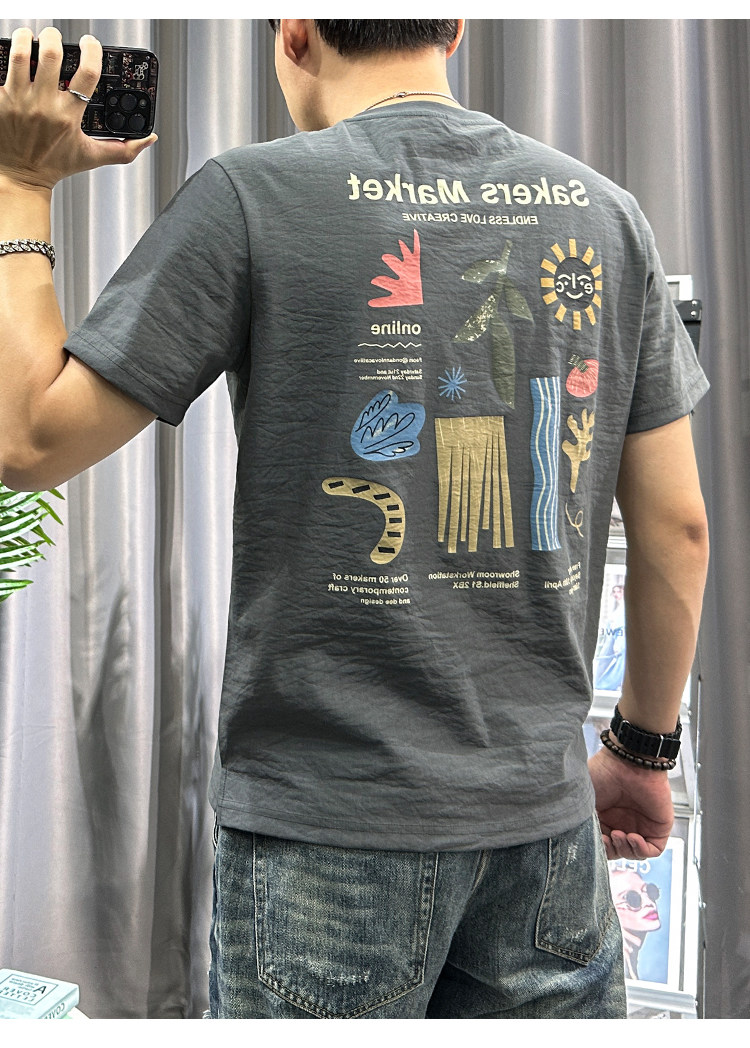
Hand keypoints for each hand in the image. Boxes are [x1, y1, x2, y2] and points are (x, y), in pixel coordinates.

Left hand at [0, 26, 155, 191]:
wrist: (21, 177)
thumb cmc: (54, 166)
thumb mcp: (92, 157)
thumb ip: (123, 149)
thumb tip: (148, 140)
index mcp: (69, 116)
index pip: (88, 73)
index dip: (93, 50)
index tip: (90, 43)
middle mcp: (43, 105)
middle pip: (52, 54)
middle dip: (55, 37)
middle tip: (55, 38)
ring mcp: (18, 100)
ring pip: (21, 54)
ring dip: (26, 38)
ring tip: (30, 37)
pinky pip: (0, 68)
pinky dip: (5, 56)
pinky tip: (13, 56)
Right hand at [588, 745, 674, 859]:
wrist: (627, 760)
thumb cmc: (603, 772)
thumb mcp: (584, 798)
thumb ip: (580, 819)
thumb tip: (577, 838)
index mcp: (605, 816)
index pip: (603, 843)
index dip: (599, 847)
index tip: (595, 839)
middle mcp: (622, 821)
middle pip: (617, 851)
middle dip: (611, 850)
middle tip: (606, 839)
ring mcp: (641, 825)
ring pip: (634, 853)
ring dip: (625, 850)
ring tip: (618, 835)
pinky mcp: (658, 826)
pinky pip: (653, 849)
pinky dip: (641, 849)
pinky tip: (632, 837)